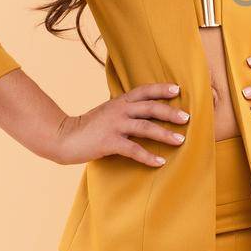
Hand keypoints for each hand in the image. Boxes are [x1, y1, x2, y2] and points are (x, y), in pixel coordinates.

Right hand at [47, 82, 189, 166]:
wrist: (63, 137)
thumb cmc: (88, 127)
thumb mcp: (107, 112)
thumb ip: (124, 110)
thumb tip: (145, 112)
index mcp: (119, 101)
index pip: (144, 90)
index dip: (161, 88)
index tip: (178, 88)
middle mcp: (119, 110)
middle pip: (150, 108)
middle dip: (171, 112)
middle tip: (187, 118)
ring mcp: (114, 125)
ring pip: (145, 127)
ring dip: (165, 134)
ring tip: (180, 140)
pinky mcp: (109, 142)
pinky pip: (133, 149)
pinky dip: (148, 156)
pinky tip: (160, 162)